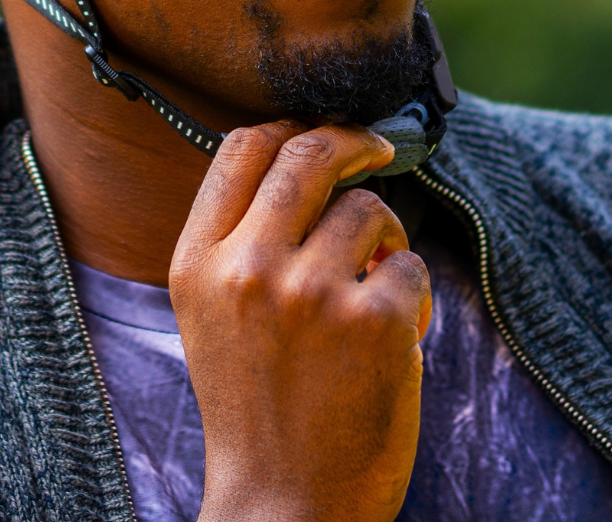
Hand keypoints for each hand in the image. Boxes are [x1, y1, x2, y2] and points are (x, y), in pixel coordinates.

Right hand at [170, 122, 431, 521]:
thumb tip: (302, 157)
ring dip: (384, 238)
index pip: (241, 147)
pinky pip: (410, 266)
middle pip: (309, 154)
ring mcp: (311, 293)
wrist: (283, 508)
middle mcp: (248, 267)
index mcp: (198, 262)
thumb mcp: (212, 311)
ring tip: (376, 285)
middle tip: (378, 149)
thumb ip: (239, 237)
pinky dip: (413, 293)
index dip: (291, 128)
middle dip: (354, 140)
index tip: (323, 135)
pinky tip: (396, 335)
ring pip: (369, 210)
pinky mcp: (374, 324)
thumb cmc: (254, 405)